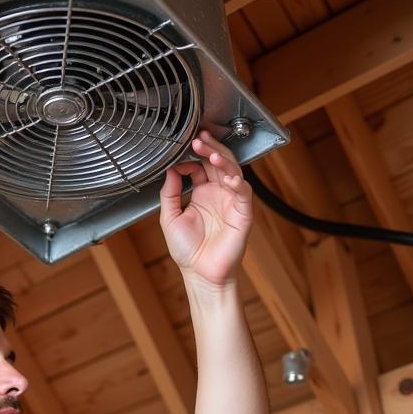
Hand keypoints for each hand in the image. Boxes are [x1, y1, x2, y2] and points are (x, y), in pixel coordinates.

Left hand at [159, 130, 252, 285]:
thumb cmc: (188, 250)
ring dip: (223, 160)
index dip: (193, 156)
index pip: (200, 165)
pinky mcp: (242, 213)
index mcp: (201, 193)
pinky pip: (243, 192)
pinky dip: (237, 182)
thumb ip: (169, 194)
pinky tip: (227, 177)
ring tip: (210, 153)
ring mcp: (231, 201)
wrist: (200, 274)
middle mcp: (218, 194)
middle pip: (217, 162)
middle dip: (209, 149)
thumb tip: (170, 170)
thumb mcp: (169, 218)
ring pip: (232, 171)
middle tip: (198, 139)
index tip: (183, 151)